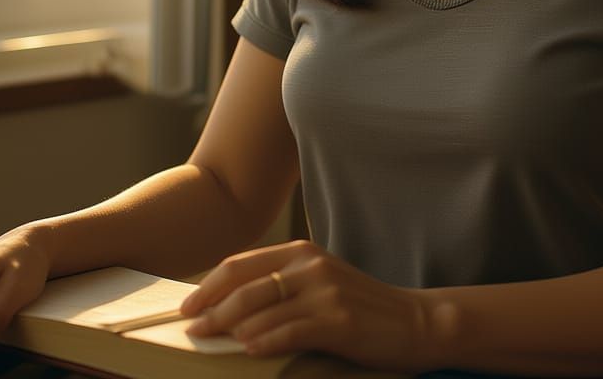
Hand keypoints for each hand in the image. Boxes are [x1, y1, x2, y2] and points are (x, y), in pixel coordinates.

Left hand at [178, 239, 436, 371]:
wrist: (414, 320)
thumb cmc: (360, 306)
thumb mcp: (319, 284)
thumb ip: (282, 287)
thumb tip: (231, 307)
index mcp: (301, 253)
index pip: (241, 264)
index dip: (209, 285)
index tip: (188, 306)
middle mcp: (310, 265)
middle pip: (245, 283)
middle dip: (211, 307)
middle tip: (191, 328)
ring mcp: (324, 291)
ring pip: (262, 307)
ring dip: (229, 326)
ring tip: (209, 341)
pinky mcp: (338, 319)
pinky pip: (289, 330)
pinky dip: (264, 340)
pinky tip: (247, 349)